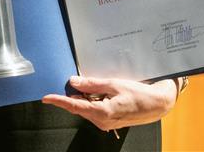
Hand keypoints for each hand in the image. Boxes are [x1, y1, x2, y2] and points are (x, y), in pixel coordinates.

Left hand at [41, 75, 178, 131]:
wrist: (157, 104)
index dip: (59, 101)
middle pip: (79, 106)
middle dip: (74, 94)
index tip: (46, 98)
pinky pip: (94, 109)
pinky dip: (93, 100)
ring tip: (99, 85)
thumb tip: (73, 82)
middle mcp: (101, 121)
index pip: (75, 106)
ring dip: (85, 96)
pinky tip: (101, 91)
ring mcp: (105, 123)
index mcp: (102, 112)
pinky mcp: (109, 121)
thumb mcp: (114, 84)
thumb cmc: (138, 93)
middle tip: (76, 79)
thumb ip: (92, 84)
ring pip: (86, 108)